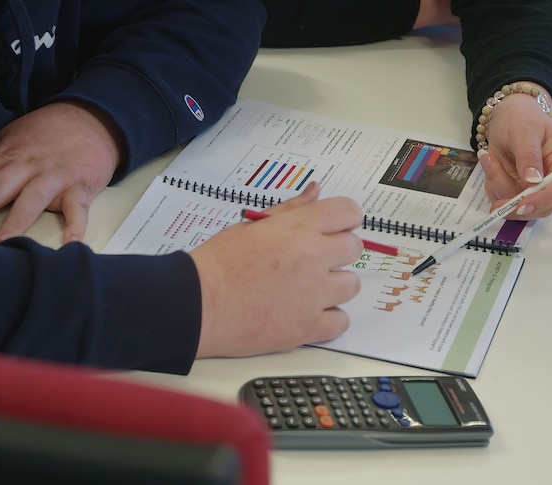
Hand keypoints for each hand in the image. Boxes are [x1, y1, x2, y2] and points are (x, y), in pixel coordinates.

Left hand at [0, 101, 123, 243]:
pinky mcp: (80, 186)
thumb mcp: (11, 138)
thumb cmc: (47, 133)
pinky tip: (70, 245)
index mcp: (2, 156)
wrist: (91, 119)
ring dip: (15, 222)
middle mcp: (24, 166)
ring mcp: (52, 175)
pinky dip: (75, 226)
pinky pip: (77, 209)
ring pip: (31, 199)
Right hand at [190, 182, 363, 357]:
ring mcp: (314, 294)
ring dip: (334, 287)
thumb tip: (315, 191)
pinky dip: (328, 320)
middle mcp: (313, 257)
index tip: (332, 230)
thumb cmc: (217, 264)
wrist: (196, 304)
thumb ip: (290, 209)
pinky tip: (305, 314)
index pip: (349, 212)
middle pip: (354, 248)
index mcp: (299, 228)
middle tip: (313, 261)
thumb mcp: (252, 225)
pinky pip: (341, 322)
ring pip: (351, 285)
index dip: (342, 220)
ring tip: (306, 290)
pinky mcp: (308, 327)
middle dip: (338, 253)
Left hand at [477, 85, 551, 218]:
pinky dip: (493, 185)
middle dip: (514, 198)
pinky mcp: (521, 192)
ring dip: (498, 185)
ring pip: (519, 206)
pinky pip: (505, 200)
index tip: (521, 206)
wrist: (507, 118)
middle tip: (492, 177)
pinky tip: (492, 164)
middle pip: (542, 206)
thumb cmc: (522, 119)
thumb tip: (533, 182)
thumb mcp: (524, 131)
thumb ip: (528, 155)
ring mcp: (539, 189)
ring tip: (490, 158)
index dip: (543, 200)